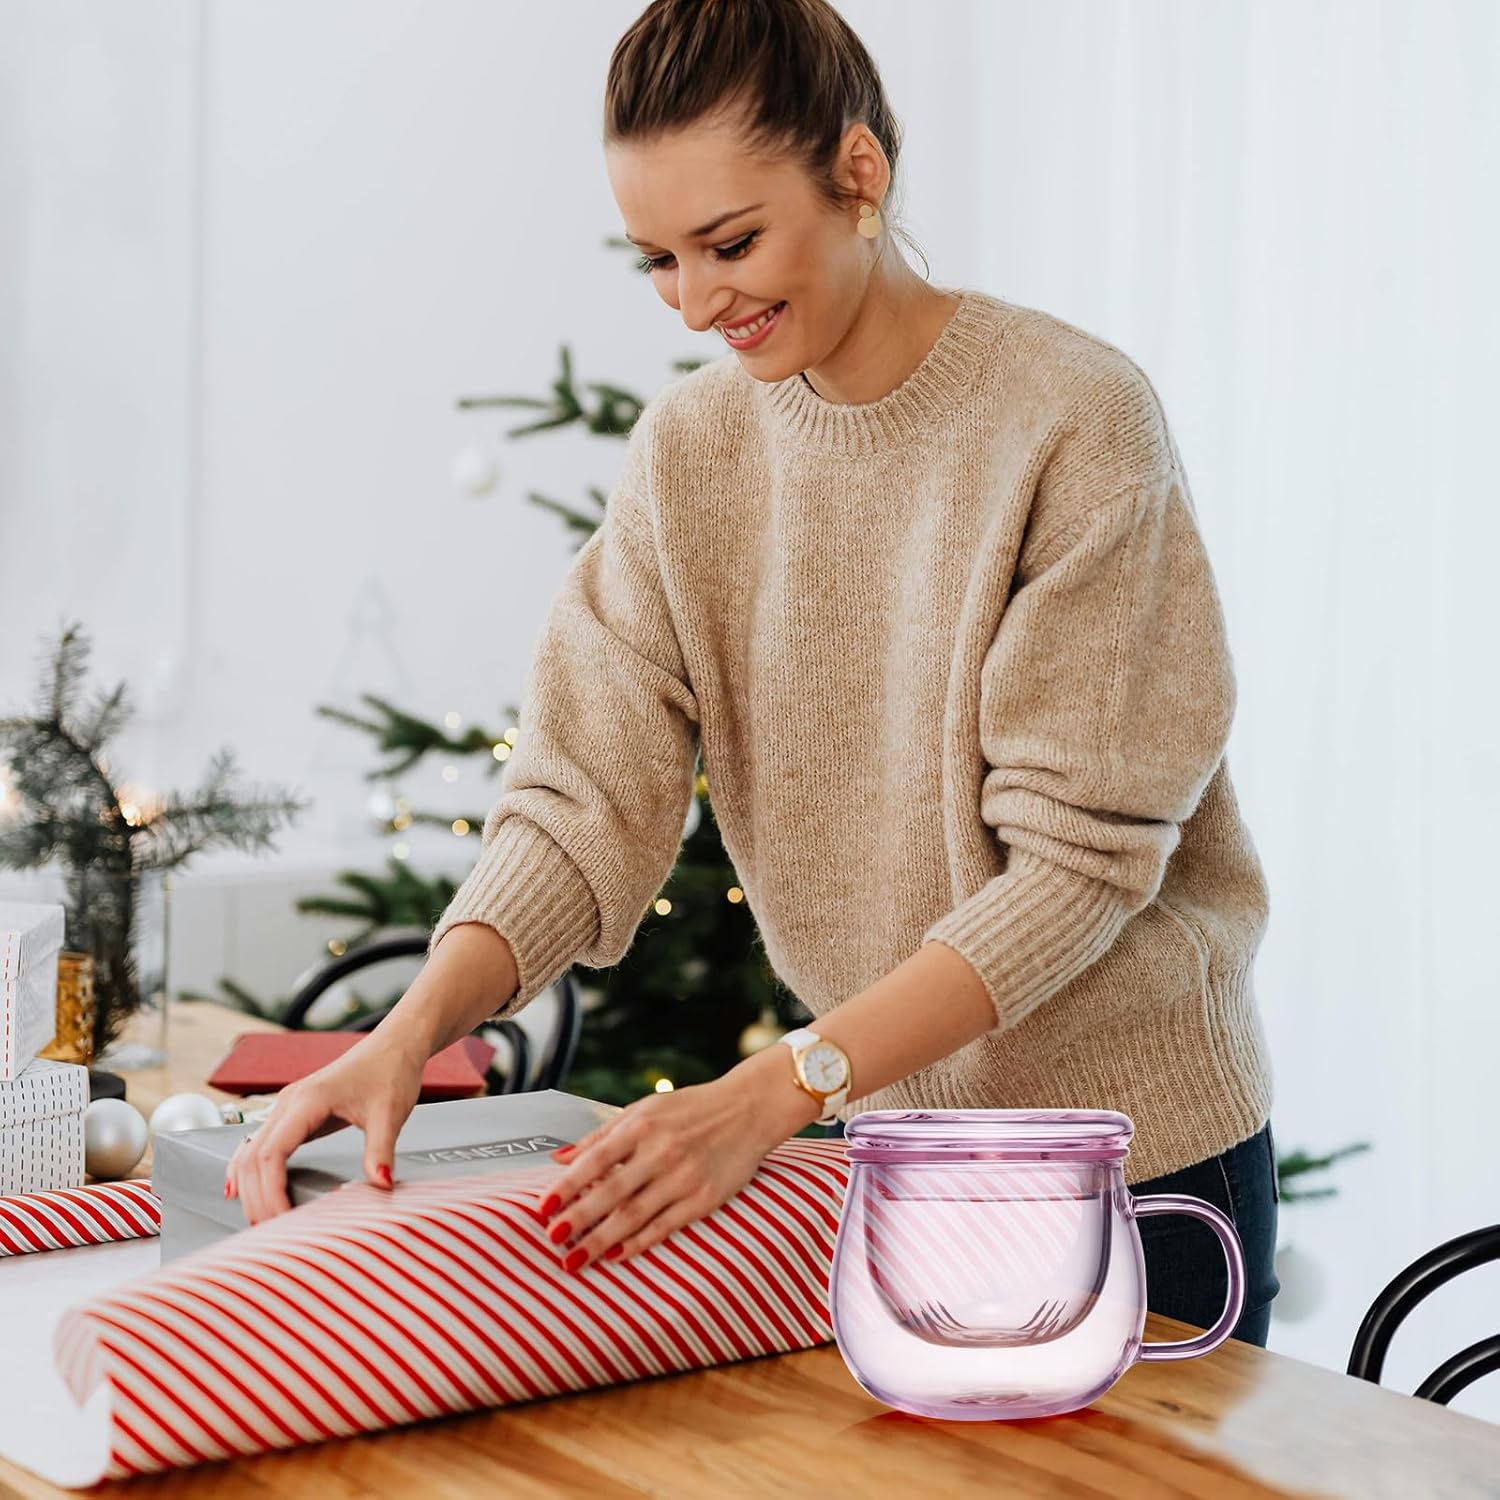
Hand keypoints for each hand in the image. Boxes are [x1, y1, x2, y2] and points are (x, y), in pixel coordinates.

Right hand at [225, 1035, 424, 1224]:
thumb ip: (381, 1150)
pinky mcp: (293, 1113)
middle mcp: (289, 1101)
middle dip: (256, 1197)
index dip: (270, 1191)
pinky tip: (243, 1190)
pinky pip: (259, 1144)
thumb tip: (381, 1184)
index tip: (282, 1219)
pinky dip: (249, 1170)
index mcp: (308, 1099)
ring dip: (250, 1187)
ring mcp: (288, 1106)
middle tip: (270, 1232)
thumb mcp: (391, 1112)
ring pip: (250, 1152)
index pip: (271, 1153)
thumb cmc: (391, 1070)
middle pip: (252, 1157)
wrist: (395, 1044)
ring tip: (261, 1221)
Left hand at [537, 1068, 806, 1272]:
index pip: (595, 1160)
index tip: (542, 1209)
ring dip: (601, 1240)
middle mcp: (661, 1151)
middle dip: (578, 1220)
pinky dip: (638, 1243)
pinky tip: (615, 1255)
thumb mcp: (644, 1110)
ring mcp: (684, 1177)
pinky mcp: (704, 1198)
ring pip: (634, 1216)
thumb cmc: (691, 1109)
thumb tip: (560, 1158)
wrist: (747, 1109)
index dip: (566, 1187)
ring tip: (574, 1259)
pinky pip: (664, 1226)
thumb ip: (601, 1136)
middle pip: (611, 1193)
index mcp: (642, 1126)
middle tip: (552, 1241)